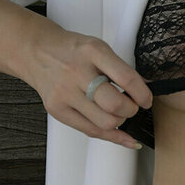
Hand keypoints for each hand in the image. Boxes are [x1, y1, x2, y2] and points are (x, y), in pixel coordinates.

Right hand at [19, 20, 153, 148]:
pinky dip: (111, 136)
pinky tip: (122, 135)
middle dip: (131, 110)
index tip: (147, 99)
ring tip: (119, 113)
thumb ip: (119, 68)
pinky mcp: (57, 110)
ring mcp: (65, 93)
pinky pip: (89, 131)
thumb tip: (144, 90)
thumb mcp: (98, 48)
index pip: (126, 78)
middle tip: (133, 106)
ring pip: (104, 122)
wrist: (37, 52)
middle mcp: (77, 72)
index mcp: (92, 52)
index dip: (142, 94)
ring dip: (120, 122)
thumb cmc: (71, 50)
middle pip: (114, 105)